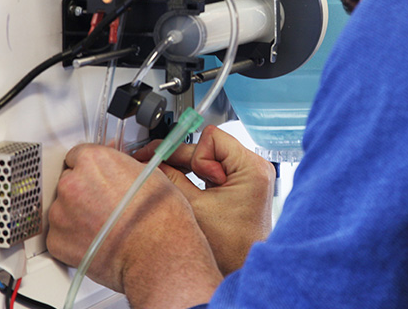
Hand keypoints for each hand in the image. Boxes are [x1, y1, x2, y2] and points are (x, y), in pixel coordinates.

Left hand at [47, 144, 222, 308]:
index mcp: (94, 160)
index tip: (97, 176)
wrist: (157, 253)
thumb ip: (122, 165)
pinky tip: (96, 238)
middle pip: (69, 179)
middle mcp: (72, 183)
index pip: (78, 154)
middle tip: (105, 202)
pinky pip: (60, 233)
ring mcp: (61, 213)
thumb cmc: (159, 217)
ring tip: (103, 224)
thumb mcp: (149, 173)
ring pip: (63, 207)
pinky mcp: (56, 240)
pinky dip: (73, 236)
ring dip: (77, 213)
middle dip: (84, 189)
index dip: (91, 167)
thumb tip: (117, 167)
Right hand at [134, 125, 275, 274]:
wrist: (241, 268)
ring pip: (210, 157)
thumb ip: (172, 179)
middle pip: (209, 146)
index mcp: (251, 168)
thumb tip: (152, 160)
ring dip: (190, 169)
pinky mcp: (242, 184)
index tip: (165, 159)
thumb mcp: (194, 207)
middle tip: (153, 162)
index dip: (187, 152)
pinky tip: (184, 187)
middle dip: (183, 159)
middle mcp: (255, 168)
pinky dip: (197, 176)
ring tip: (174, 183)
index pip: (211, 138)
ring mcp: (250, 175)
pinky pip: (215, 169)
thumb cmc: (229, 248)